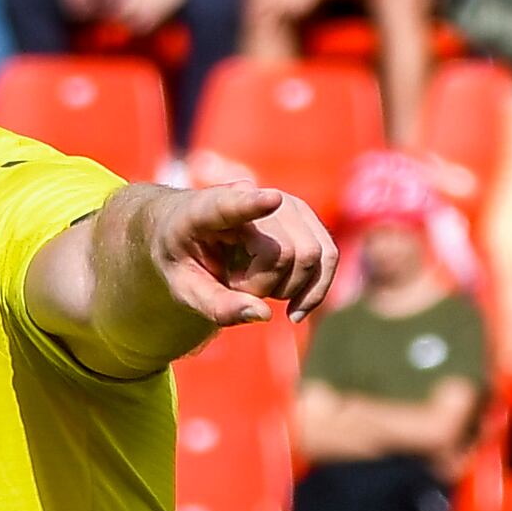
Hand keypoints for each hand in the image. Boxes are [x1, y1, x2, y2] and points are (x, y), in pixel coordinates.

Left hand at [142, 181, 334, 326]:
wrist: (190, 227)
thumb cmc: (183, 257)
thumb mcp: (184, 288)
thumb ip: (217, 306)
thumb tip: (264, 315)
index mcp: (204, 210)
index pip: (230, 205)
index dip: (252, 203)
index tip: (272, 199)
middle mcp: (251, 195)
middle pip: (284, 253)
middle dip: (265, 287)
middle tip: (233, 284)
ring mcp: (283, 202)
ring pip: (312, 255)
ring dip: (289, 288)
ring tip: (255, 284)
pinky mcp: (304, 215)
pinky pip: (328, 255)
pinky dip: (315, 289)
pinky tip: (294, 308)